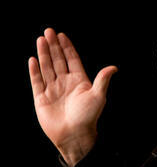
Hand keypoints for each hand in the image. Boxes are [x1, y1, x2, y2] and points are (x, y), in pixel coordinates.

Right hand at [28, 28, 116, 166]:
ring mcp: (53, 89)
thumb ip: (103, 80)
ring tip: (41, 40)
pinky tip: (33, 59)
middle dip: (53, 46)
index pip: (72, 59)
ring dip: (44, 54)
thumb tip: (114, 67)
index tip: (62, 35)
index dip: (67, 47)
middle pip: (58, 60)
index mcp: (79, 80)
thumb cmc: (88, 117)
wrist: (74, 135)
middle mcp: (65, 82)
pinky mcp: (42, 98)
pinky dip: (35, 70)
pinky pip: (37, 81)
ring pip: (47, 67)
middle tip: (48, 31)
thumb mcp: (98, 96)